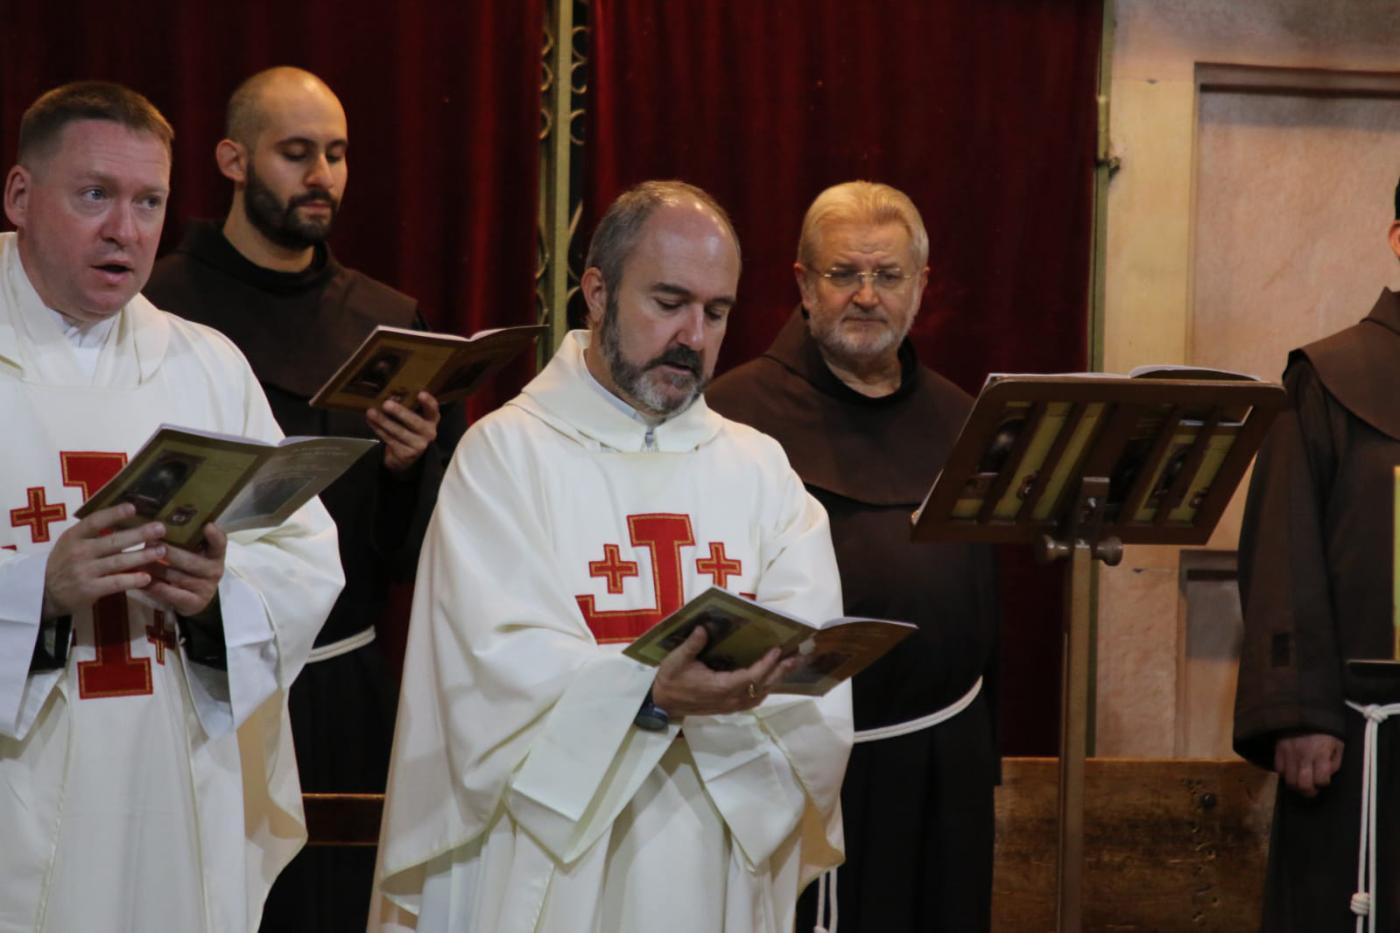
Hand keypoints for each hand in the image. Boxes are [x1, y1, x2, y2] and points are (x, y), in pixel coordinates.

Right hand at [42, 503, 165, 618]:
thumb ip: (92, 533)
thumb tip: (126, 517)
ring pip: (118, 562)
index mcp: (74, 536)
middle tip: (161, 529)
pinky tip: (147, 577)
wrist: (44, 592)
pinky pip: (115, 583)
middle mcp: (79, 552)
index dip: (113, 514)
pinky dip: (132, 580)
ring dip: (142, 556)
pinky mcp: (89, 589)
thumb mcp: (71, 543)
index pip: (94, 521)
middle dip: (139, 534)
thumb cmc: (65, 562)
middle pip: (113, 541)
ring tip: (161, 551)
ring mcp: (84, 571)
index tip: (133, 508)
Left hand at [144, 523, 226, 616]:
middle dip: (168, 552)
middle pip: (190, 560)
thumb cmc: (190, 567)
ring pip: (175, 576)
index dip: (214, 536)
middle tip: (148, 542)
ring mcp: (205, 588)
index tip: (207, 526)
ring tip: (136, 560)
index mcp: (216, 555)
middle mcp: (214, 571)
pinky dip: (153, 586)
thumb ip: (186, 539)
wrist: (195, 599)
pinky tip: (139, 580)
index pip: (220, 543)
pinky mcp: (194, 603)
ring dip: (154, 568)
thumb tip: (158, 522)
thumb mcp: (194, 552)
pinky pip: (170, 593)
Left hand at [367, 391, 440, 472]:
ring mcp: (418, 446)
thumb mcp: (411, 418)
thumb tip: (389, 397)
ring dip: (383, 421)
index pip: (433, 410)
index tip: (420, 393)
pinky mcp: (406, 454)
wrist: (407, 456)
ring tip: (371, 412)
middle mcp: (429, 433)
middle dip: (400, 412)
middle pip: (415, 422)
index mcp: (431, 420)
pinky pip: (390, 439)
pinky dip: (379, 430)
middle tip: (386, 404)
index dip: (428, 402)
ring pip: (399, 431)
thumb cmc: (409, 429)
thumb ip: (405, 407)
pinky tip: (371, 422)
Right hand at [650, 627, 799, 717]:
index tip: (778, 650)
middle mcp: (729, 699)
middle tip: (798, 657)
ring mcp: (730, 705)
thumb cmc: (671, 680)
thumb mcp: (677, 660)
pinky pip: (753, 699)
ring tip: (790, 665)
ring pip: (760, 694)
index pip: (750, 677)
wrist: (662, 703)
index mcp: (719, 687)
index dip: (766, 665)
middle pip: (762, 687)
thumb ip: (692, 645)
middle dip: (781, 671)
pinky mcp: (729, 707)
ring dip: (776, 680)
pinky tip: (772, 678)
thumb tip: (704, 627)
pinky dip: (765, 688)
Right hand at [1275, 732, 1343, 796]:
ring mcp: (1289, 754)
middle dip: (1309, 791)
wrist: (1304, 711)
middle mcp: (1304, 756)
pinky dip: (1285, 773)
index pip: (1321, 780)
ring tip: (1300, 782)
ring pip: (1289, 780)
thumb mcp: (1338, 743)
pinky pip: (1279, 769)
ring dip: (1296, 785)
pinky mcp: (1279, 750)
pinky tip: (1291, 770)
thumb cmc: (1324, 729)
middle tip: (1311, 789)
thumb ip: (1335, 761)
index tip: (1324, 779)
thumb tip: (1328, 774)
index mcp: (1321, 754)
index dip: (1323, 783)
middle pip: (1303, 785)